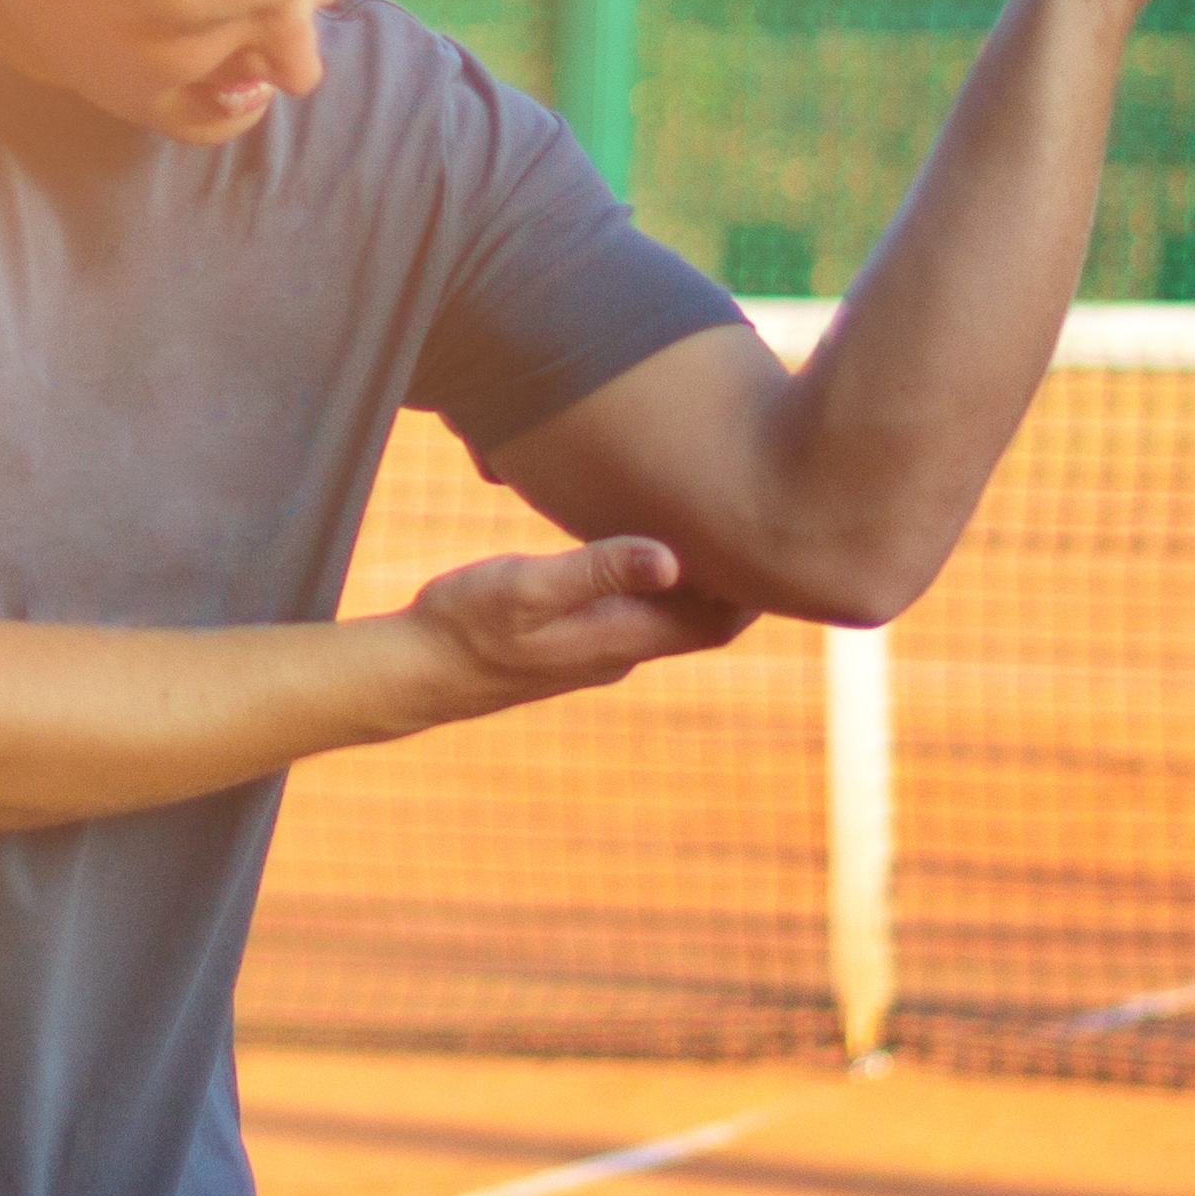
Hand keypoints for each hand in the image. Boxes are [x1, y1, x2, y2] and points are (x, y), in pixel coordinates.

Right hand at [403, 536, 756, 716]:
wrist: (418, 674)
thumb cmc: (465, 624)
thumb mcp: (527, 587)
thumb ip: (599, 570)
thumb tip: (674, 557)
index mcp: (621, 638)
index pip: (715, 622)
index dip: (754, 587)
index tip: (776, 535)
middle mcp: (621, 651)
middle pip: (705, 623)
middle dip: (739, 582)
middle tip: (764, 522)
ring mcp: (599, 651)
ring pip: (674, 619)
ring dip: (702, 583)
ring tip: (719, 525)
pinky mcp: (576, 644)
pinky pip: (641, 615)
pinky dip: (662, 585)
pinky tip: (649, 548)